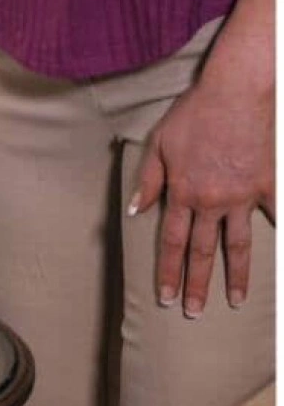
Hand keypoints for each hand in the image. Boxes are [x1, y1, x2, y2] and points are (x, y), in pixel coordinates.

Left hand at [128, 83, 274, 317]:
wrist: (235, 92)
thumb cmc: (193, 115)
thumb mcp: (158, 145)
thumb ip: (148, 181)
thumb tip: (136, 211)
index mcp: (182, 193)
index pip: (171, 243)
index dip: (167, 272)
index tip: (165, 297)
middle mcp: (212, 201)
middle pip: (202, 252)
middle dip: (196, 285)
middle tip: (193, 313)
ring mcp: (243, 196)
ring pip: (238, 244)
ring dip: (235, 276)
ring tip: (235, 302)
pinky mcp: (268, 184)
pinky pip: (274, 214)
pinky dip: (276, 232)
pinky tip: (277, 250)